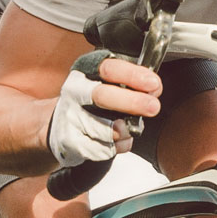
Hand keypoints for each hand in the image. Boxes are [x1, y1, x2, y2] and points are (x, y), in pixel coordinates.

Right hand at [47, 55, 162, 168]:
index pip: (109, 68)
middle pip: (102, 96)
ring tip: (130, 127)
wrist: (62, 127)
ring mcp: (71, 118)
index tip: (153, 83)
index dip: (133, 75)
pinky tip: (118, 140)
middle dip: (132, 102)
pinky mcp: (71, 142)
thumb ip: (133, 85)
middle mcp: (75, 92)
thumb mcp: (109, 85)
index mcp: (86, 72)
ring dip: (127, 130)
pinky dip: (119, 146)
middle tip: (153, 107)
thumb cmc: (93, 104)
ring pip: (107, 129)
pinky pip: (104, 149)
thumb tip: (154, 89)